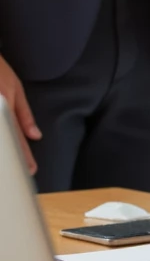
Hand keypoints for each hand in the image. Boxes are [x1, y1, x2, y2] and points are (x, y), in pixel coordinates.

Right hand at [0, 53, 41, 175]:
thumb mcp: (15, 88)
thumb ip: (24, 115)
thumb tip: (35, 135)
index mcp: (5, 103)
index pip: (16, 135)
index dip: (24, 155)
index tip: (30, 169)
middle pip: (2, 138)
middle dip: (10, 158)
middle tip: (19, 173)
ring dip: (4, 152)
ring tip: (9, 169)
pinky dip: (1, 140)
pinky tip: (4, 151)